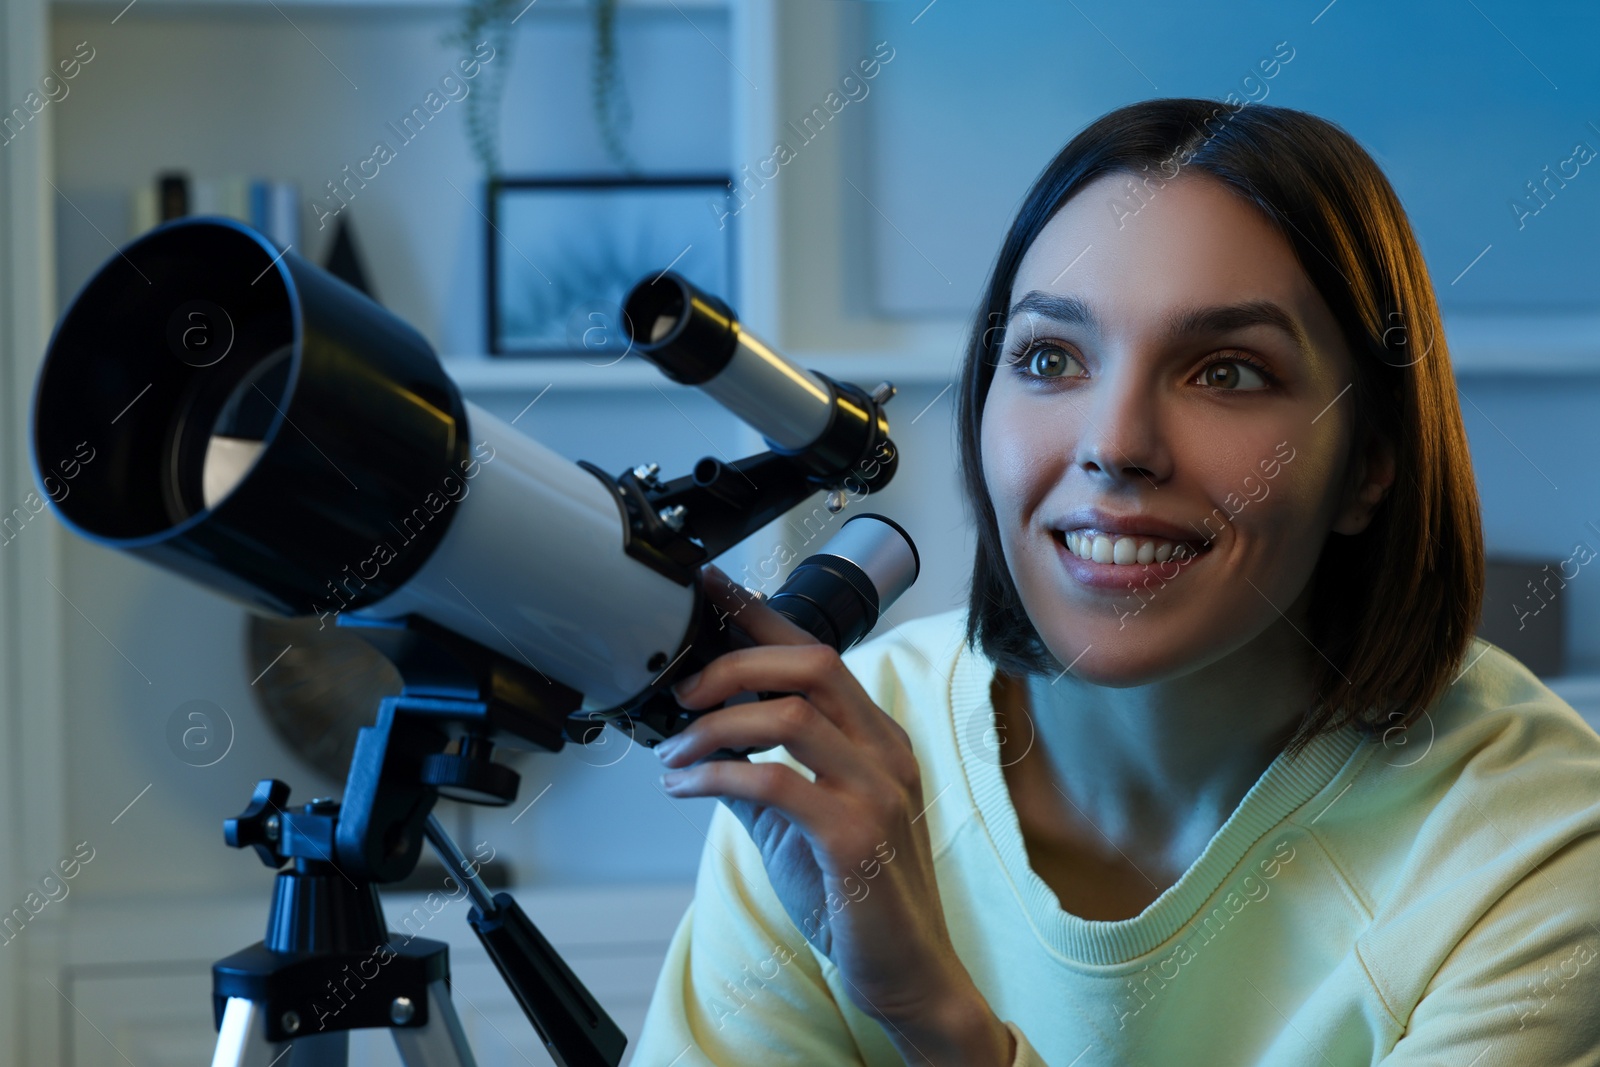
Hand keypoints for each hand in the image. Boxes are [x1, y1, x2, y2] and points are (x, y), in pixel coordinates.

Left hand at [656, 566, 1014, 1065]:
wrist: (904, 971)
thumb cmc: (857, 895)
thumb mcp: (800, 820)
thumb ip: (760, 773)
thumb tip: (702, 738)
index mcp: (877, 737)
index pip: (818, 652)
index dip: (760, 615)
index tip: (709, 590)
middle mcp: (885, 751)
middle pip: (811, 663)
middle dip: (733, 664)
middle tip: (683, 692)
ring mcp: (878, 791)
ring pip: (790, 715)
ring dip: (715, 725)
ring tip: (675, 751)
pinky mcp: (856, 837)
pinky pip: (775, 782)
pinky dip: (718, 776)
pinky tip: (688, 787)